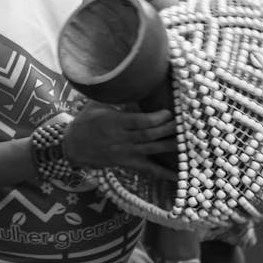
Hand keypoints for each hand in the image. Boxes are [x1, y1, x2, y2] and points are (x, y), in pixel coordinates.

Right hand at [63, 101, 177, 180]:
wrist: (73, 145)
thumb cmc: (86, 120)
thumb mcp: (97, 105)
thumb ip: (117, 99)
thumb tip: (136, 86)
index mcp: (114, 123)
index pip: (139, 122)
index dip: (156, 118)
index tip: (170, 112)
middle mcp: (121, 139)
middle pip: (149, 136)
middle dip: (168, 130)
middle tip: (184, 124)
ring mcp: (125, 153)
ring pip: (152, 150)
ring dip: (170, 147)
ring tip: (188, 142)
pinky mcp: (128, 163)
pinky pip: (148, 169)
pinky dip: (164, 173)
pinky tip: (179, 175)